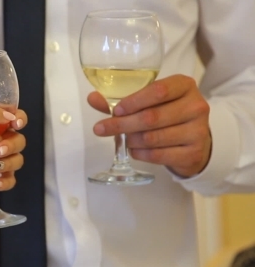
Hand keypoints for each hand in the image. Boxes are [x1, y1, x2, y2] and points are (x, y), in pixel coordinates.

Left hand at [0, 108, 26, 190]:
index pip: (16, 117)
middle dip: (12, 144)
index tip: (15, 122)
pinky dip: (4, 181)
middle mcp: (4, 139)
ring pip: (16, 160)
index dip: (19, 119)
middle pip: (19, 139)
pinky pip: (9, 180)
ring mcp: (3, 159)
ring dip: (8, 163)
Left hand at [90, 74, 210, 176]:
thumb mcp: (149, 101)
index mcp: (184, 85)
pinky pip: (158, 155)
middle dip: (122, 124)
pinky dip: (140, 153)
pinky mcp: (193, 153)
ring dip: (130, 140)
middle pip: (152, 117)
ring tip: (124, 139)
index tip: (115, 110)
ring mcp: (197, 131)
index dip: (133, 101)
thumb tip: (92, 98)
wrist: (194, 140)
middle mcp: (196, 106)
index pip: (158, 91)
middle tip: (101, 129)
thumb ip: (122, 100)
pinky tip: (134, 150)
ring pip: (152, 138)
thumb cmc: (168, 114)